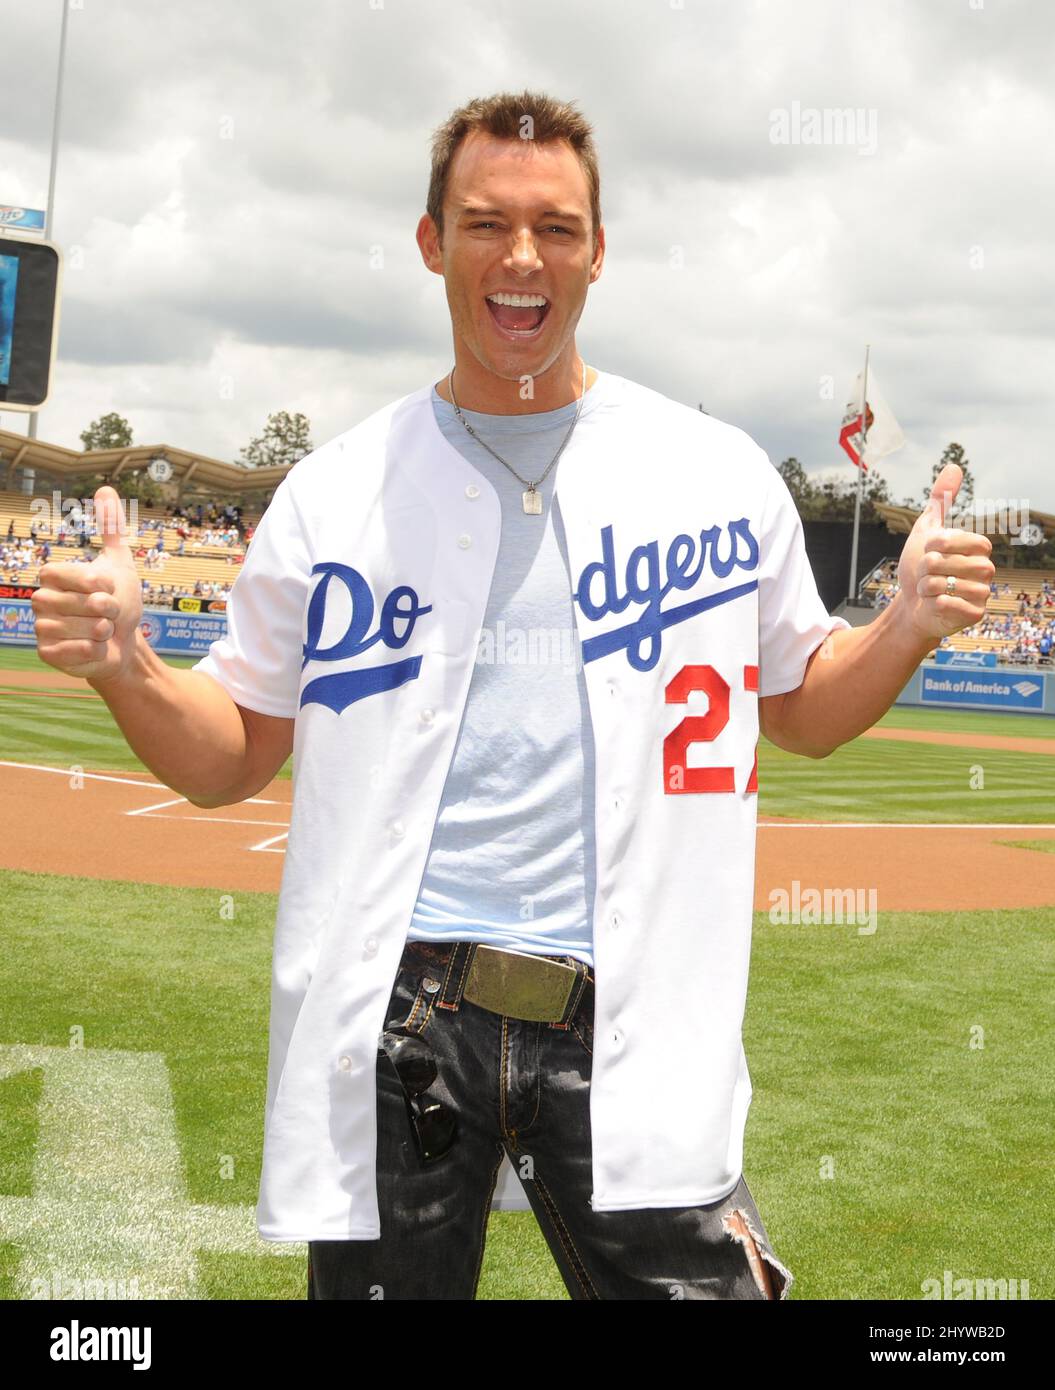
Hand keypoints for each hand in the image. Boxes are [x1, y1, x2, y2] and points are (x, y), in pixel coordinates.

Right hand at [32, 485, 143, 680]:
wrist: (126, 642)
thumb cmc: (120, 602)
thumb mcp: (120, 563)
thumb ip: (111, 528)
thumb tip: (105, 488)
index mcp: (52, 577)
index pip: (68, 575)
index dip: (95, 582)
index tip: (109, 587)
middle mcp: (41, 600)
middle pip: (77, 603)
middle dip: (107, 609)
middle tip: (110, 614)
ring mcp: (42, 628)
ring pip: (79, 628)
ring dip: (103, 631)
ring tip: (104, 631)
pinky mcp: (48, 653)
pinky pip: (73, 651)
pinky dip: (94, 651)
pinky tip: (97, 648)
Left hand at [894, 464, 994, 641]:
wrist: (910, 606)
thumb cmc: (920, 567)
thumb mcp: (927, 529)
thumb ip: (941, 500)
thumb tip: (954, 465)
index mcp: (978, 549)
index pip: (966, 539)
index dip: (941, 544)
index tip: (931, 549)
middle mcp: (985, 571)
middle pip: (950, 562)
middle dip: (926, 568)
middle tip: (926, 575)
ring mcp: (981, 594)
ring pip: (944, 584)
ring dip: (925, 587)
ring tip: (928, 590)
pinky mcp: (973, 615)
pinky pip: (947, 604)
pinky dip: (931, 604)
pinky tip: (933, 605)